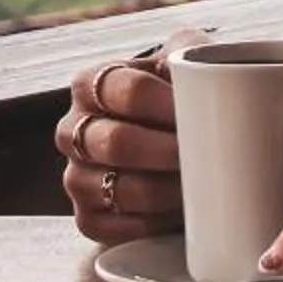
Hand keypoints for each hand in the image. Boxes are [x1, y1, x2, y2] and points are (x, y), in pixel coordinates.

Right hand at [56, 27, 209, 242]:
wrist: (176, 146)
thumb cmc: (181, 100)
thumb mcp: (185, 63)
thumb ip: (191, 53)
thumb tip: (203, 71)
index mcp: (91, 83)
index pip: (128, 90)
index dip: (170, 106)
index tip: (207, 116)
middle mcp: (71, 129)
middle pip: (119, 142)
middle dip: (170, 152)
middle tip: (210, 157)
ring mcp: (75, 175)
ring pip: (116, 188)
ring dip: (166, 192)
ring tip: (203, 188)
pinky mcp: (85, 217)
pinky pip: (111, 228)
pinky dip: (151, 225)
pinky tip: (179, 216)